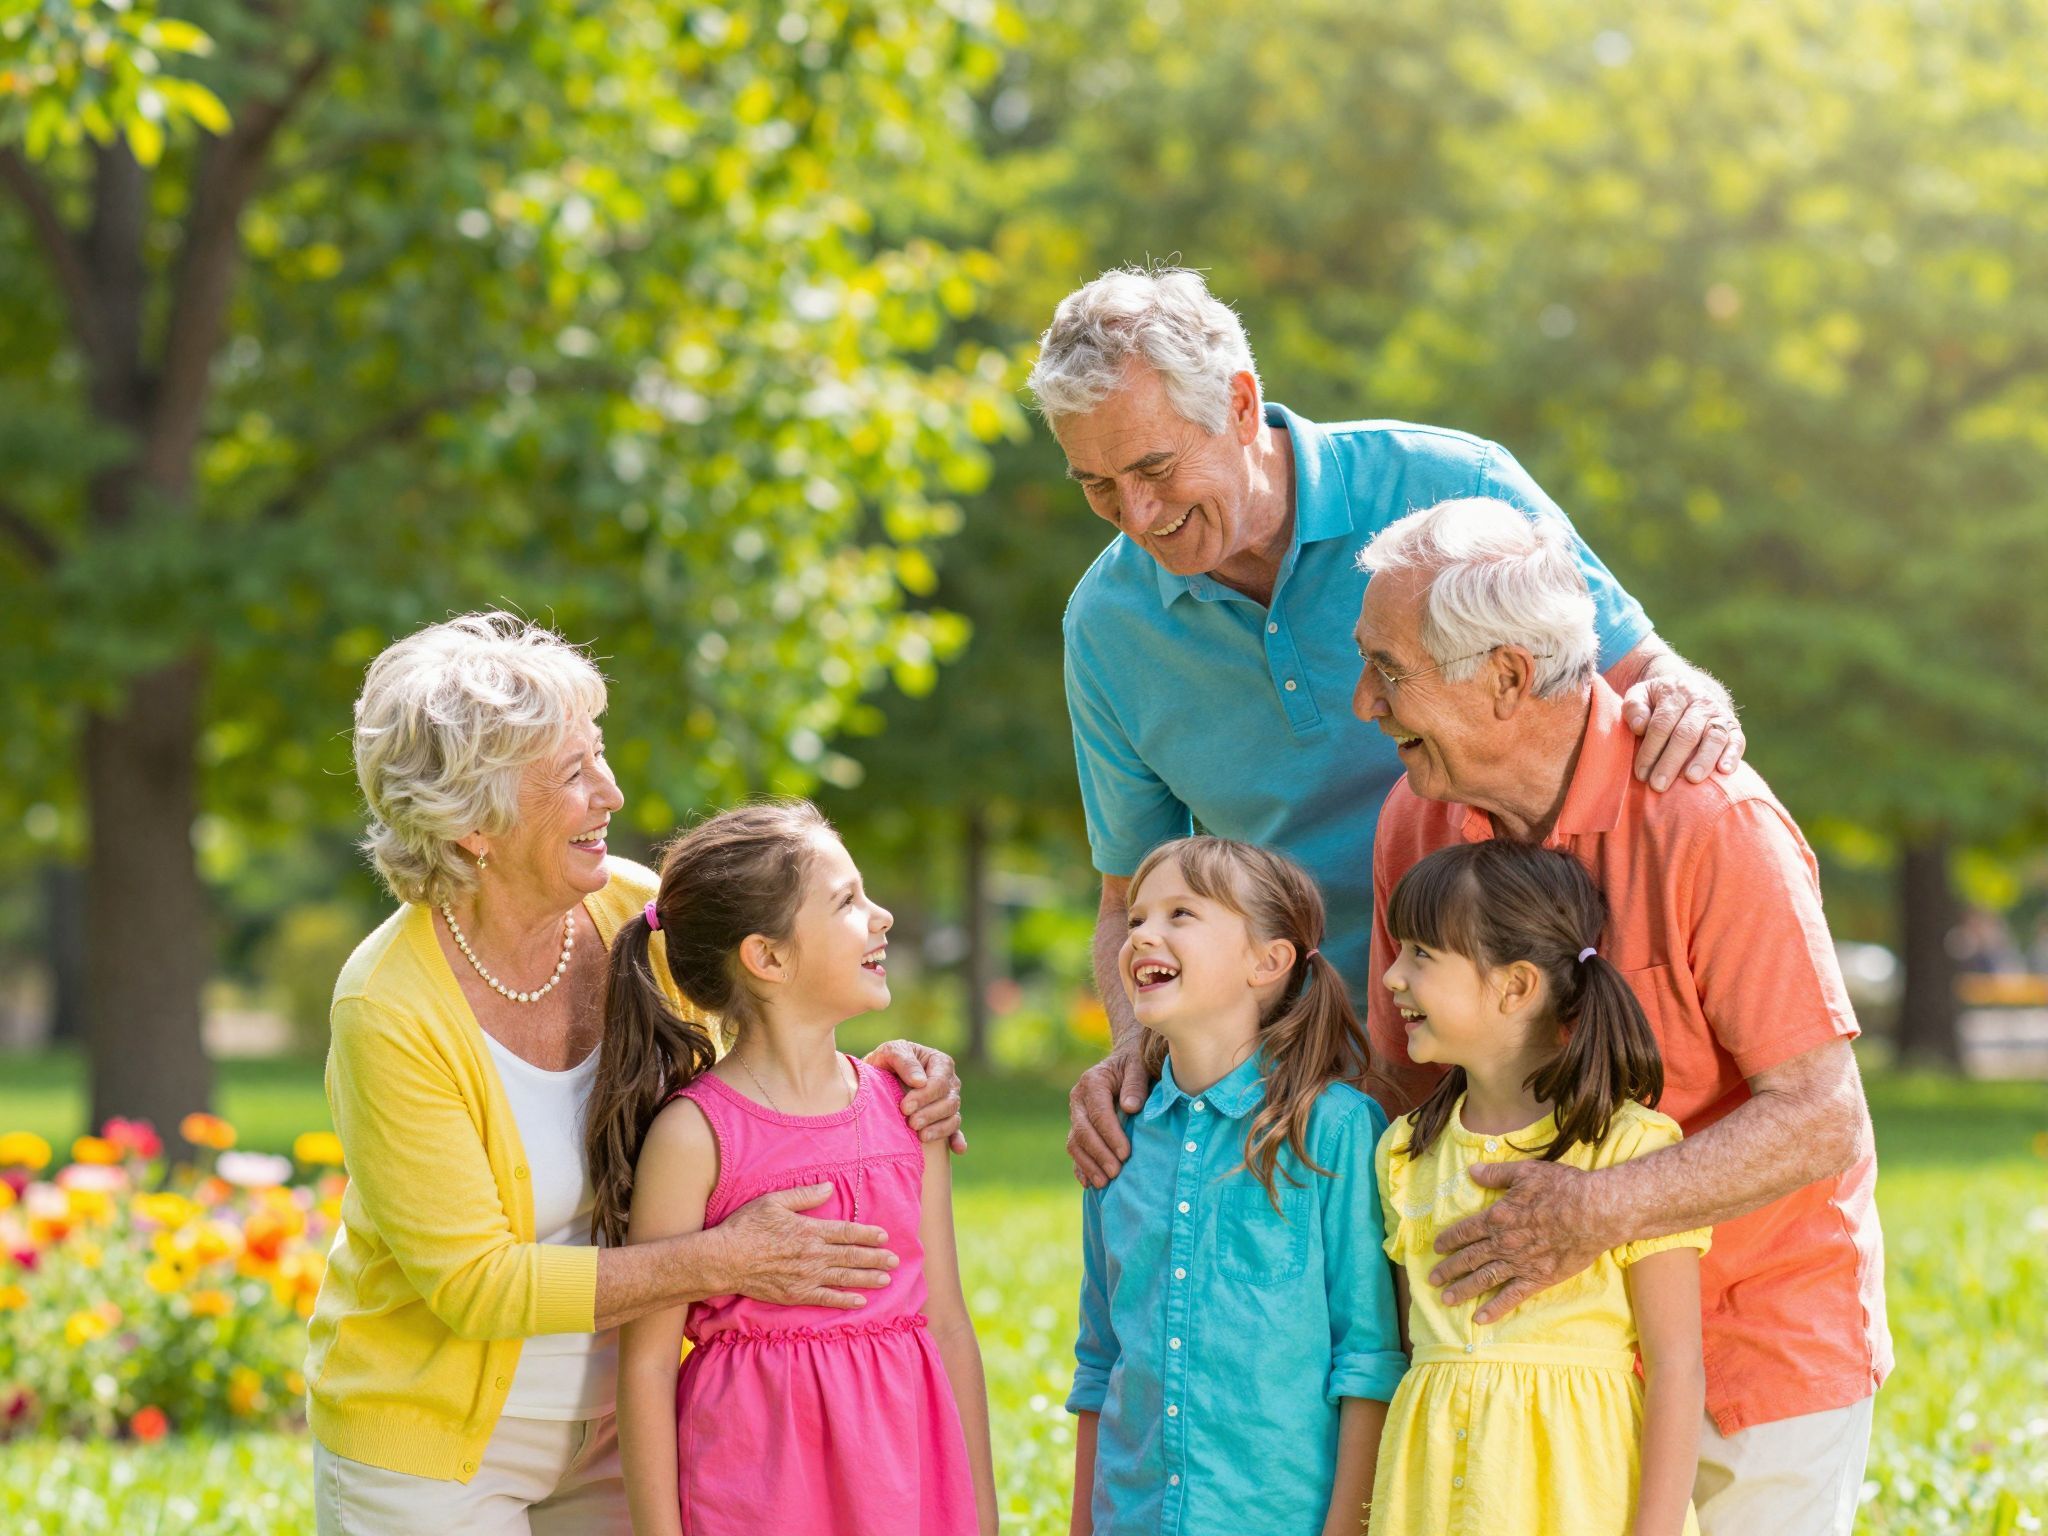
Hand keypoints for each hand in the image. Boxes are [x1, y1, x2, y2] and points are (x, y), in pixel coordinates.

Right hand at [718, 1183, 898, 1308]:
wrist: (725, 1259)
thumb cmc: (747, 1227)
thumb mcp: (774, 1201)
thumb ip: (805, 1195)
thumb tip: (829, 1187)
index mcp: (810, 1230)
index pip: (847, 1232)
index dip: (868, 1234)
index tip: (884, 1236)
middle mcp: (813, 1254)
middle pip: (851, 1256)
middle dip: (876, 1258)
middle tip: (895, 1260)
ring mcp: (806, 1277)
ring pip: (844, 1277)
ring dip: (867, 1278)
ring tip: (886, 1279)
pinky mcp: (796, 1294)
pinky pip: (826, 1298)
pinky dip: (845, 1299)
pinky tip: (860, 1300)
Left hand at [868, 1039, 966, 1151]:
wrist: (873, 1082)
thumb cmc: (884, 1062)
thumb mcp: (890, 1052)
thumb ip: (904, 1061)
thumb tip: (920, 1082)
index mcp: (939, 1062)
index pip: (940, 1081)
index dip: (925, 1096)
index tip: (905, 1107)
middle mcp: (949, 1083)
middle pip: (950, 1101)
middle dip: (930, 1114)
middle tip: (911, 1123)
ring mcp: (948, 1103)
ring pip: (953, 1118)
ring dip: (939, 1129)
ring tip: (921, 1136)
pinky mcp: (944, 1121)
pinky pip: (955, 1131)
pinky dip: (958, 1140)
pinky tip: (957, 1149)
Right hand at [1067, 1047, 1149, 1187]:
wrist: (1125, 1060)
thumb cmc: (1135, 1064)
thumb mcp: (1138, 1066)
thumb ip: (1135, 1084)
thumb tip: (1130, 1107)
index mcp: (1092, 1082)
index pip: (1099, 1113)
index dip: (1111, 1135)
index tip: (1126, 1153)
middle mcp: (1078, 1099)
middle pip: (1083, 1131)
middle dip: (1099, 1154)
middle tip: (1116, 1172)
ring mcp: (1076, 1114)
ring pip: (1075, 1143)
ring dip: (1088, 1164)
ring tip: (1104, 1182)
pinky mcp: (1078, 1127)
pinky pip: (1074, 1149)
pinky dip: (1080, 1167)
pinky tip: (1090, 1183)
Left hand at [1428, 1160, 1608, 1323]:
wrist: (1594, 1213)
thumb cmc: (1563, 1188)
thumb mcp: (1525, 1172)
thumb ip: (1496, 1174)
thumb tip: (1472, 1172)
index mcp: (1497, 1217)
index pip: (1465, 1231)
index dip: (1449, 1240)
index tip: (1437, 1249)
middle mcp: (1503, 1243)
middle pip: (1469, 1258)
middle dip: (1448, 1269)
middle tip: (1432, 1279)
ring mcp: (1520, 1263)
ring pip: (1484, 1279)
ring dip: (1463, 1289)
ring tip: (1446, 1299)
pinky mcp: (1539, 1279)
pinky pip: (1512, 1297)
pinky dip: (1495, 1308)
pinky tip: (1480, 1318)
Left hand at [1622, 671, 1743, 790]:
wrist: (1692, 688)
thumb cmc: (1659, 700)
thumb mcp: (1640, 694)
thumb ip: (1634, 707)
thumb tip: (1639, 726)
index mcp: (1675, 693)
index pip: (1661, 724)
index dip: (1650, 750)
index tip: (1641, 773)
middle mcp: (1700, 702)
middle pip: (1686, 733)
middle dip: (1671, 761)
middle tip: (1659, 785)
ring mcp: (1719, 714)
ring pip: (1714, 737)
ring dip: (1703, 759)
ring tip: (1692, 779)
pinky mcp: (1734, 728)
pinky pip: (1737, 741)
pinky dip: (1732, 756)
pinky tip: (1724, 771)